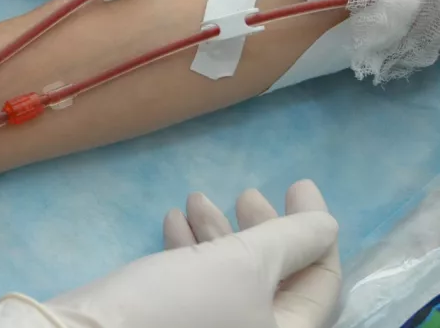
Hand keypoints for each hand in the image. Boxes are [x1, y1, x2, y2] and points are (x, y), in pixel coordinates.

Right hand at [0, 180, 341, 327]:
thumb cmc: (178, 303)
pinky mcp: (178, 324)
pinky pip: (199, 285)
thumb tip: (324, 222)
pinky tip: (172, 221)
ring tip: (198, 197)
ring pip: (234, 279)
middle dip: (262, 229)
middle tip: (246, 192)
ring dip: (219, 233)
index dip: (315, 229)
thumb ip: (291, 238)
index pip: (321, 283)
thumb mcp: (243, 264)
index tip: (297, 183)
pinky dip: (191, 252)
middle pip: (278, 280)